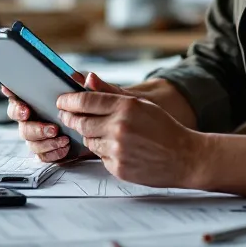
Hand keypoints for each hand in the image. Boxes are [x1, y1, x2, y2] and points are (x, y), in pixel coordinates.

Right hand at [2, 72, 128, 163]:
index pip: (17, 95)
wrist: (107, 126)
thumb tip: (89, 78)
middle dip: (34, 127)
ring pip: (30, 141)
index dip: (14, 99)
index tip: (25, 107)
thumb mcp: (100, 93)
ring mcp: (39, 132)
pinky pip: (41, 155)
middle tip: (51, 128)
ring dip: (44, 141)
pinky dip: (52, 152)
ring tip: (62, 139)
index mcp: (40, 95)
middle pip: (21, 122)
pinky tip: (64, 148)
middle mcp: (35, 114)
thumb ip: (95, 86)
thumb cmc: (98, 104)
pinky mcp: (47, 147)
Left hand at [54, 86, 203, 187]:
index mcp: (125, 107)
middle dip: (70, 118)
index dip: (68, 100)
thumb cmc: (164, 128)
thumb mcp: (141, 103)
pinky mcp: (118, 168)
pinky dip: (103, 151)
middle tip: (67, 115)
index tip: (61, 100)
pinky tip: (117, 148)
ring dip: (89, 136)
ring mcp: (117, 149)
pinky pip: (99, 157)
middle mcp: (119, 127)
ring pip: (88, 141)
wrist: (184, 157)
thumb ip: (111, 92)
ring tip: (102, 132)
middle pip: (81, 122)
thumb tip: (87, 78)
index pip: (85, 101)